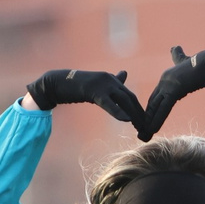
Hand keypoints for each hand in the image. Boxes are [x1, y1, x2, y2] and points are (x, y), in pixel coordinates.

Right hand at [25, 69, 147, 131]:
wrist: (57, 83)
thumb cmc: (74, 87)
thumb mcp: (95, 87)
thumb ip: (110, 85)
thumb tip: (124, 74)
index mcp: (111, 79)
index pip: (130, 95)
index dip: (139, 110)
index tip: (146, 123)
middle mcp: (110, 79)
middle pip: (130, 99)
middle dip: (140, 114)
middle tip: (147, 129)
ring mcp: (103, 83)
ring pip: (124, 101)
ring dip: (134, 116)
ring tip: (140, 129)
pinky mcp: (94, 90)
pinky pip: (109, 103)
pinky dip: (118, 111)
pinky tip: (126, 120)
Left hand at [139, 45, 204, 139]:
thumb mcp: (188, 60)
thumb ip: (179, 57)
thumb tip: (174, 48)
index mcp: (167, 77)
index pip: (155, 97)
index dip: (150, 111)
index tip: (145, 123)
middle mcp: (164, 80)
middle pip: (152, 103)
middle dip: (146, 119)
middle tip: (141, 133)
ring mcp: (168, 84)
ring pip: (155, 107)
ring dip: (149, 122)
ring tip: (144, 135)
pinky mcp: (175, 89)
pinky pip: (164, 107)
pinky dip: (157, 119)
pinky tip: (152, 130)